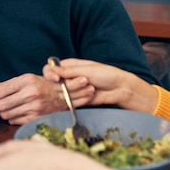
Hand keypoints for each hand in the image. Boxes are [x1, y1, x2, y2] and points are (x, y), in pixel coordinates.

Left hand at [0, 73, 64, 124]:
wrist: (63, 95)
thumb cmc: (41, 86)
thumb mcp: (23, 80)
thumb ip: (1, 85)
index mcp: (26, 80)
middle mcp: (30, 93)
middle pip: (0, 105)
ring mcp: (34, 107)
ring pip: (6, 114)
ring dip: (3, 112)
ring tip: (11, 105)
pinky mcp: (35, 118)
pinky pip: (14, 121)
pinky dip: (12, 117)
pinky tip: (19, 111)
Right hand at [43, 58, 157, 111]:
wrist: (119, 88)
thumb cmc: (106, 74)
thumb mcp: (87, 69)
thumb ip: (68, 71)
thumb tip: (53, 70)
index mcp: (69, 66)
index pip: (50, 69)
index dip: (50, 74)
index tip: (57, 78)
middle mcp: (68, 77)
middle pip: (56, 84)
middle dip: (70, 85)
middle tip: (85, 81)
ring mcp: (72, 90)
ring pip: (63, 94)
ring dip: (78, 92)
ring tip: (92, 88)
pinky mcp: (77, 100)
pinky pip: (71, 103)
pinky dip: (81, 99)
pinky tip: (92, 95)